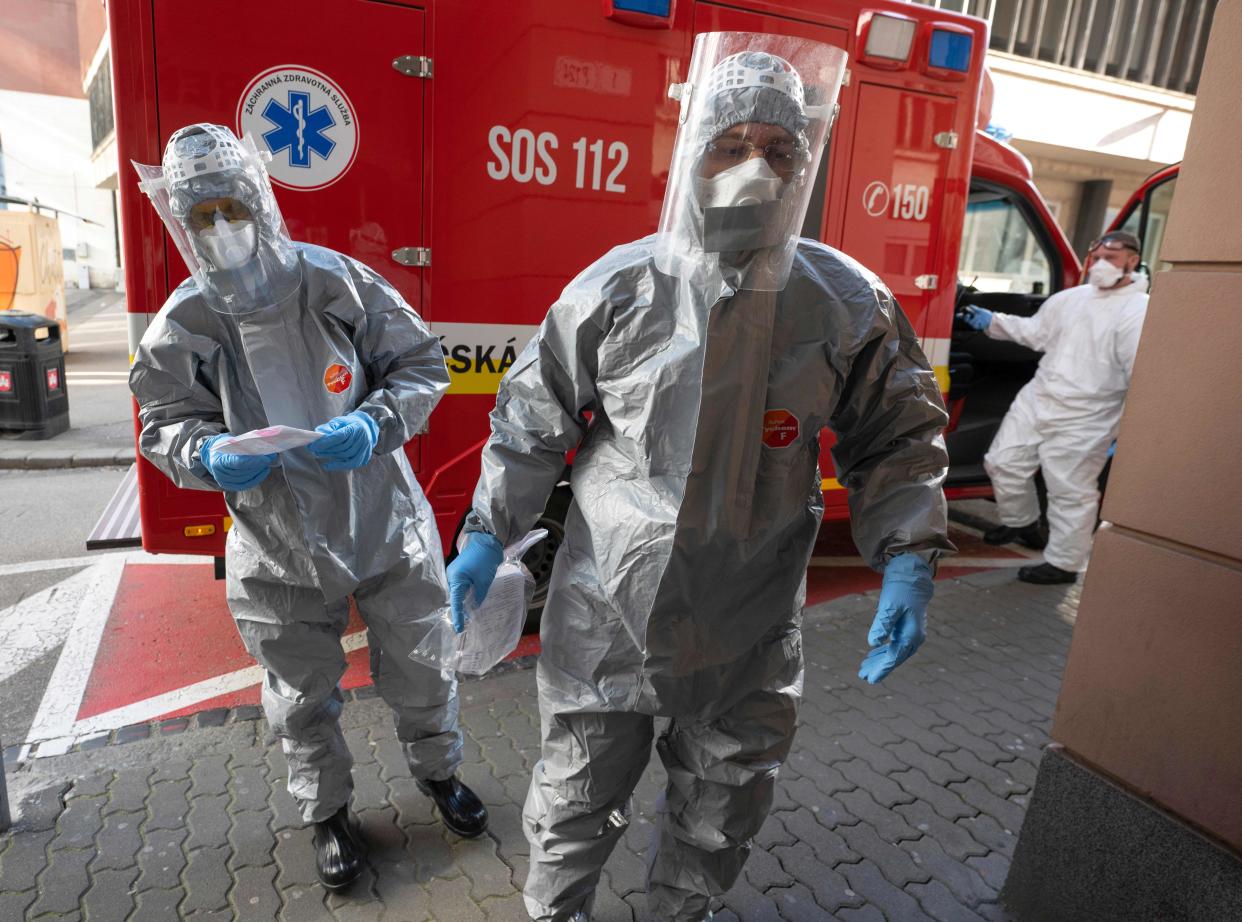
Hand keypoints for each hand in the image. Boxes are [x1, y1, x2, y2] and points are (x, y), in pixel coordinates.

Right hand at [201, 434, 275, 491]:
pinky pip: (247, 484)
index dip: (254, 461)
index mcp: (219, 461)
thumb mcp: (230, 443)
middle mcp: (221, 474)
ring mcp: (225, 482)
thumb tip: (262, 445)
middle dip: (260, 464)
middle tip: (271, 457)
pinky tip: (264, 470)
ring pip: (247, 478)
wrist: (212, 457)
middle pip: (245, 471)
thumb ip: (243, 445)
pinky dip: (258, 477)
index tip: (266, 458)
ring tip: (268, 462)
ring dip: (260, 470)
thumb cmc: (223, 447)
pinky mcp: (231, 486)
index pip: (239, 463)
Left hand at [308, 410, 379, 470]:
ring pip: (345, 456)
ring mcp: (365, 449)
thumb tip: (318, 436)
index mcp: (355, 427)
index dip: (325, 442)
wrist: (365, 428)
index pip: (339, 437)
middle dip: (325, 450)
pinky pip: (351, 464)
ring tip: (319, 454)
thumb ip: (328, 428)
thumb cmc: (349, 425)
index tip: (313, 445)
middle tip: (313, 450)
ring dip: (330, 456)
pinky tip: (328, 465)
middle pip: (341, 447)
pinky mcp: (364, 457)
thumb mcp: (339, 422)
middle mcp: (362, 438)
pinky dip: (339, 466)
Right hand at [446, 532, 503, 632]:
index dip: (458, 616)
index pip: (456, 602)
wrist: (487, 540)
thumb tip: (474, 607)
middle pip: (455, 598)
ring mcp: (455, 574)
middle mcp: (452, 577)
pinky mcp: (461, 572)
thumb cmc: (485, 559)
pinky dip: (466, 595)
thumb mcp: (484, 580)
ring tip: (469, 617)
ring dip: (463, 603)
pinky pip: (461, 587)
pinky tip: (471, 602)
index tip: (459, 629)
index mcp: (455, 579)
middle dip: (460, 611)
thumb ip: (478, 595)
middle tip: (465, 625)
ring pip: (458, 593)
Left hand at [859, 553, 932, 684]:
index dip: (881, 669)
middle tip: (862, 676)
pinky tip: (873, 655)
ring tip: (864, 668)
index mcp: (912, 635)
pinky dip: (883, 651)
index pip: (894, 657)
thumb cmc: (900, 590)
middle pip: (894, 658)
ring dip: (879, 660)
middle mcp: (914, 638)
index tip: (870, 679)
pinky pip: (894, 645)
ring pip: (894, 653)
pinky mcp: (906, 629)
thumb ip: (882, 624)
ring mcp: (911, 634)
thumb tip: (873, 643)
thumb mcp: (889, 606)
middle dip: (878, 667)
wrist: (912, 577)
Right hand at [960, 305, 992, 330]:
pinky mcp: (976, 327)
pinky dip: (977, 321)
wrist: (991, 319)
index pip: (964, 316)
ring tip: (979, 317)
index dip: (960, 315)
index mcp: (972, 315)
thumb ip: (974, 308)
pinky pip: (974, 323)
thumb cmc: (986, 315)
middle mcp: (972, 320)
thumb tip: (969, 306)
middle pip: (965, 319)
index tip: (957, 315)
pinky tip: (980, 321)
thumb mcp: (979, 310)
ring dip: (974, 318)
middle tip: (968, 314)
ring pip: (970, 322)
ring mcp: (973, 324)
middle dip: (965, 317)